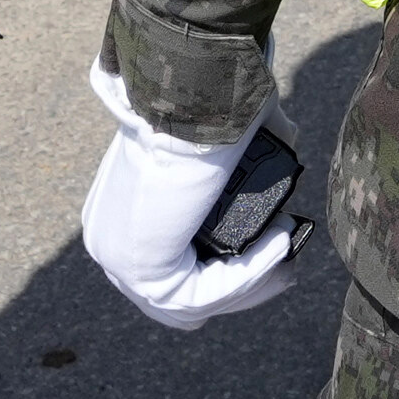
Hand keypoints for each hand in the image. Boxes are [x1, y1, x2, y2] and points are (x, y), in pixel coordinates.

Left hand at [81, 62, 306, 326]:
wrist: (186, 96)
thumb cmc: (202, 102)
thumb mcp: (221, 134)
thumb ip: (246, 144)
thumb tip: (287, 139)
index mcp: (118, 212)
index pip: (170, 266)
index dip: (226, 270)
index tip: (274, 250)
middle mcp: (110, 241)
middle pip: (181, 295)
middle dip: (242, 287)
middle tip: (288, 268)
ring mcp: (121, 263)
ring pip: (196, 303)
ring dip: (252, 281)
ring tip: (288, 247)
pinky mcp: (143, 274)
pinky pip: (206, 295)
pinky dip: (250, 275)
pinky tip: (279, 246)